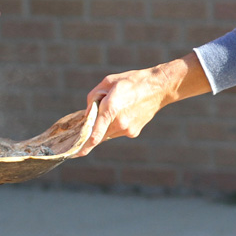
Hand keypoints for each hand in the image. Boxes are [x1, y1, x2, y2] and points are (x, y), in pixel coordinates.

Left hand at [80, 54, 209, 154]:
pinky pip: (118, 131)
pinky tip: (125, 111)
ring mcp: (127, 130)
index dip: (85, 145)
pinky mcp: (133, 133)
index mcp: (111, 108)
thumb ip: (93, 98)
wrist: (158, 88)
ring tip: (118, 107)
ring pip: (108, 132)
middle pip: (99, 132)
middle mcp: (119, 122)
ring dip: (106, 124)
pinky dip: (116, 124)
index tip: (77, 154)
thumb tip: (88, 114)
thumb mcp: (108, 82)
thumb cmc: (131, 81)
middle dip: (95, 125)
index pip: (95, 133)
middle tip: (100, 111)